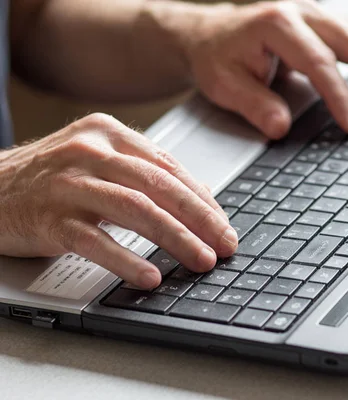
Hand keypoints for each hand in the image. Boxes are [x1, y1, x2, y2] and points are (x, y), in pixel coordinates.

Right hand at [0, 114, 236, 288]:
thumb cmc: (48, 178)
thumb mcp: (98, 162)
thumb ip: (145, 174)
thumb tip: (200, 198)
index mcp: (109, 133)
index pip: (169, 167)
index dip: (203, 199)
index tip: (223, 224)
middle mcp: (91, 151)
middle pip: (160, 186)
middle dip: (200, 219)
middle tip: (224, 245)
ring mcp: (68, 183)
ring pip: (136, 209)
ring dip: (176, 238)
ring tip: (201, 260)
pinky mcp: (49, 217)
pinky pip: (96, 241)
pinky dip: (126, 260)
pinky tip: (149, 276)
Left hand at [162, 0, 347, 138]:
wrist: (215, 35)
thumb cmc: (220, 58)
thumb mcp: (224, 84)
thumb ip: (253, 105)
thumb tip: (281, 128)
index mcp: (276, 23)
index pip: (318, 61)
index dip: (340, 96)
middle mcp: (304, 11)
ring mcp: (320, 13)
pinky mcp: (329, 23)